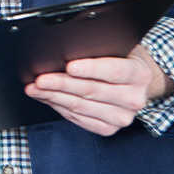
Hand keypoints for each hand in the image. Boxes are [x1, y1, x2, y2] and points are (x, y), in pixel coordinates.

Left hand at [24, 45, 170, 135]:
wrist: (133, 82)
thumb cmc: (118, 58)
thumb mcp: (115, 46)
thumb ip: (97, 46)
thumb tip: (66, 45)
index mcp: (139, 74)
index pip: (113, 71)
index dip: (90, 69)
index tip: (69, 66)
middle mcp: (133, 98)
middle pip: (91, 91)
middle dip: (61, 84)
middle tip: (41, 79)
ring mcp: (122, 116)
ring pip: (81, 107)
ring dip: (53, 97)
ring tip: (34, 88)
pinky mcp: (109, 128)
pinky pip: (79, 119)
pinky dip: (59, 107)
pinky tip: (46, 98)